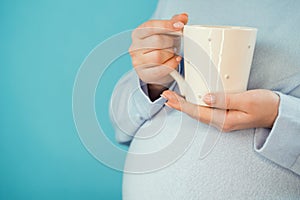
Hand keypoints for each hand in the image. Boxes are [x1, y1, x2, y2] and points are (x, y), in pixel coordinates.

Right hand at [129, 13, 188, 99]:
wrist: (155, 68)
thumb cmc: (159, 48)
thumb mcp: (166, 33)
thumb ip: (174, 23)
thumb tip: (182, 17)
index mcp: (138, 34)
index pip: (150, 26)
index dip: (166, 25)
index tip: (179, 26)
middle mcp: (134, 47)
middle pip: (157, 41)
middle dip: (171, 42)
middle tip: (175, 44)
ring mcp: (137, 62)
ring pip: (158, 56)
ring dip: (170, 54)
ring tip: (172, 53)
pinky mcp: (144, 75)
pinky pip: (161, 69)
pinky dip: (171, 64)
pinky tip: (175, 60)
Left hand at [162, 89, 279, 131]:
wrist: (277, 112)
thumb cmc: (266, 106)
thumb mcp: (248, 101)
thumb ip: (226, 100)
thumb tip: (206, 98)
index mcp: (225, 120)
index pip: (198, 112)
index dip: (182, 105)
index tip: (170, 98)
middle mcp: (221, 122)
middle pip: (195, 113)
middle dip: (179, 105)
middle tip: (165, 96)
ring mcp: (222, 119)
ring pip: (198, 112)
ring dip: (185, 104)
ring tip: (172, 97)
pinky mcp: (225, 114)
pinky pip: (205, 110)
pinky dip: (194, 103)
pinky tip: (189, 99)